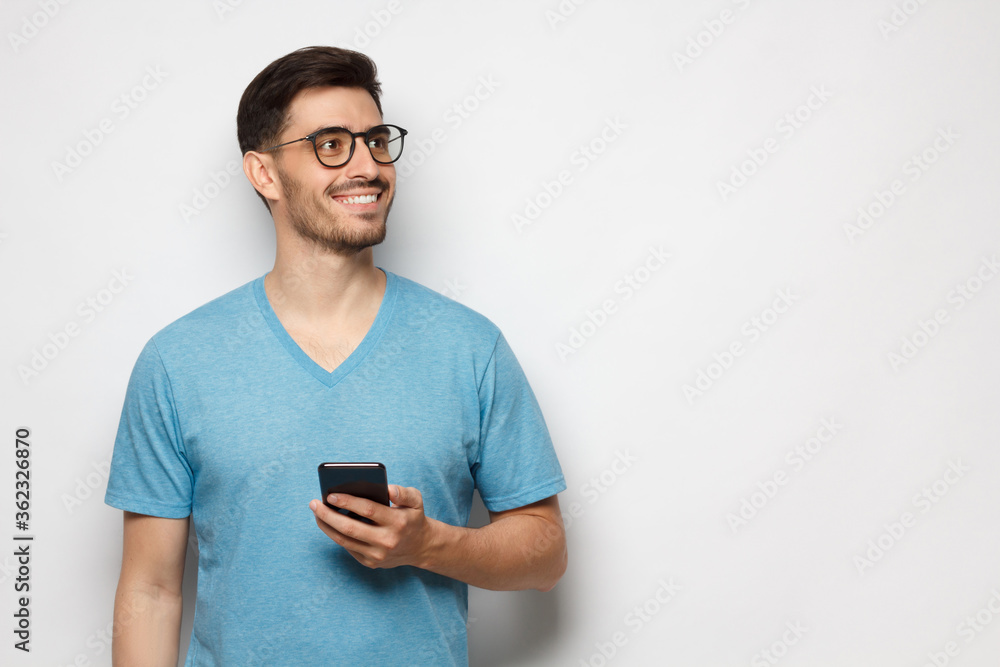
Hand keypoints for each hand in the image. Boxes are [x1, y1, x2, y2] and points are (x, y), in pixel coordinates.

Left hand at [309, 485, 435, 569]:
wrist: (420, 547)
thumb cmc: (413, 517)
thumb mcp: (416, 501)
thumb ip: (403, 493)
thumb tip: (388, 489)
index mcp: (398, 522)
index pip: (368, 510)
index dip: (348, 502)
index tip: (330, 495)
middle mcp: (387, 541)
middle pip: (350, 528)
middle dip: (329, 515)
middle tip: (314, 504)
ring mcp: (377, 555)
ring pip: (345, 540)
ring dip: (327, 526)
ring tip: (316, 513)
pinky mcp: (370, 563)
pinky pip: (348, 548)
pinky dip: (336, 534)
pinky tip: (328, 523)